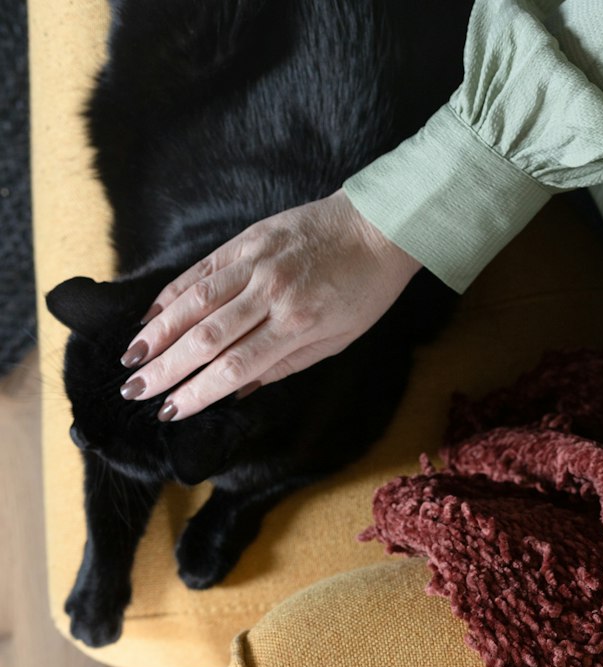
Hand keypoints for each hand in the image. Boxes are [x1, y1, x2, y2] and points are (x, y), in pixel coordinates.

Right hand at [116, 189, 420, 420]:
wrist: (379, 227)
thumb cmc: (364, 292)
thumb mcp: (335, 342)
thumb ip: (283, 366)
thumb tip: (236, 391)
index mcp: (297, 325)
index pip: (234, 367)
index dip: (197, 392)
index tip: (169, 412)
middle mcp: (270, 294)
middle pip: (206, 338)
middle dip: (165, 368)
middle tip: (133, 391)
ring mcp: (256, 263)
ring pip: (195, 302)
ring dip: (157, 332)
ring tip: (131, 358)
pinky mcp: (247, 239)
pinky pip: (201, 269)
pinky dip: (172, 293)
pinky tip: (150, 314)